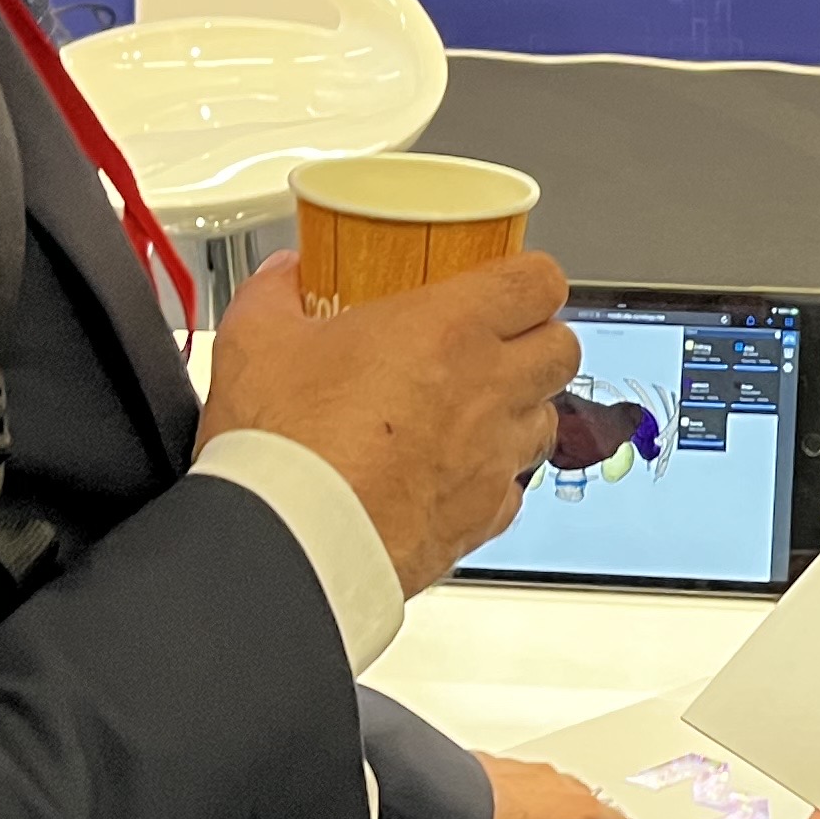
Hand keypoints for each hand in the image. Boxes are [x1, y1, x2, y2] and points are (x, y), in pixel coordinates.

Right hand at [202, 248, 578, 591]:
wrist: (293, 541)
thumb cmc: (286, 445)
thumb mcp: (256, 342)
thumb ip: (275, 294)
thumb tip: (283, 277)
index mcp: (448, 329)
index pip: (536, 281)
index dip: (530, 279)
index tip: (509, 285)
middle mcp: (487, 390)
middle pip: (562, 349)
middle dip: (538, 342)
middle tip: (498, 346)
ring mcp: (492, 457)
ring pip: (547, 421)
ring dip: (521, 411)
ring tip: (475, 412)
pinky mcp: (483, 517)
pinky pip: (514, 490)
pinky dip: (496, 480)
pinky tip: (454, 475)